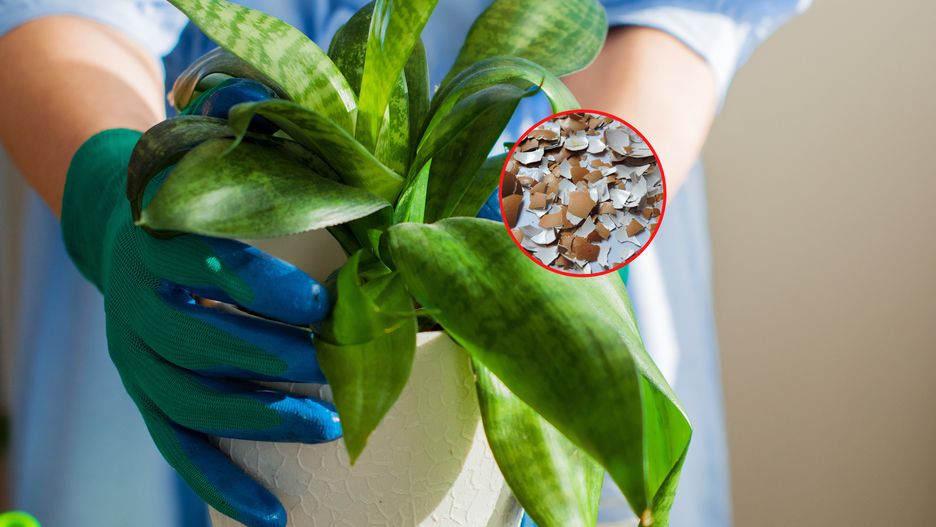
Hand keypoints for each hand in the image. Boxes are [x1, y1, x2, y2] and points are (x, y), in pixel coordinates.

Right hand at [62, 124, 335, 526]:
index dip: (263, 287)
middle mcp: (137, 300)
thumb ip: (282, 176)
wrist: (125, 225)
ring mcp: (134, 355)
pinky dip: (223, 484)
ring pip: (191, 401)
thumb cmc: (201, 201)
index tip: (322, 304)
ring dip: (261, 419)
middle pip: (199, 341)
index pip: (207, 262)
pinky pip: (179, 448)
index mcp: (159, 238)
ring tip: (327, 425)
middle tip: (336, 367)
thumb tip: (377, 186)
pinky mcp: (145, 395)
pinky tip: (271, 513)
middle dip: (273, 358)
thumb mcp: (227, 173)